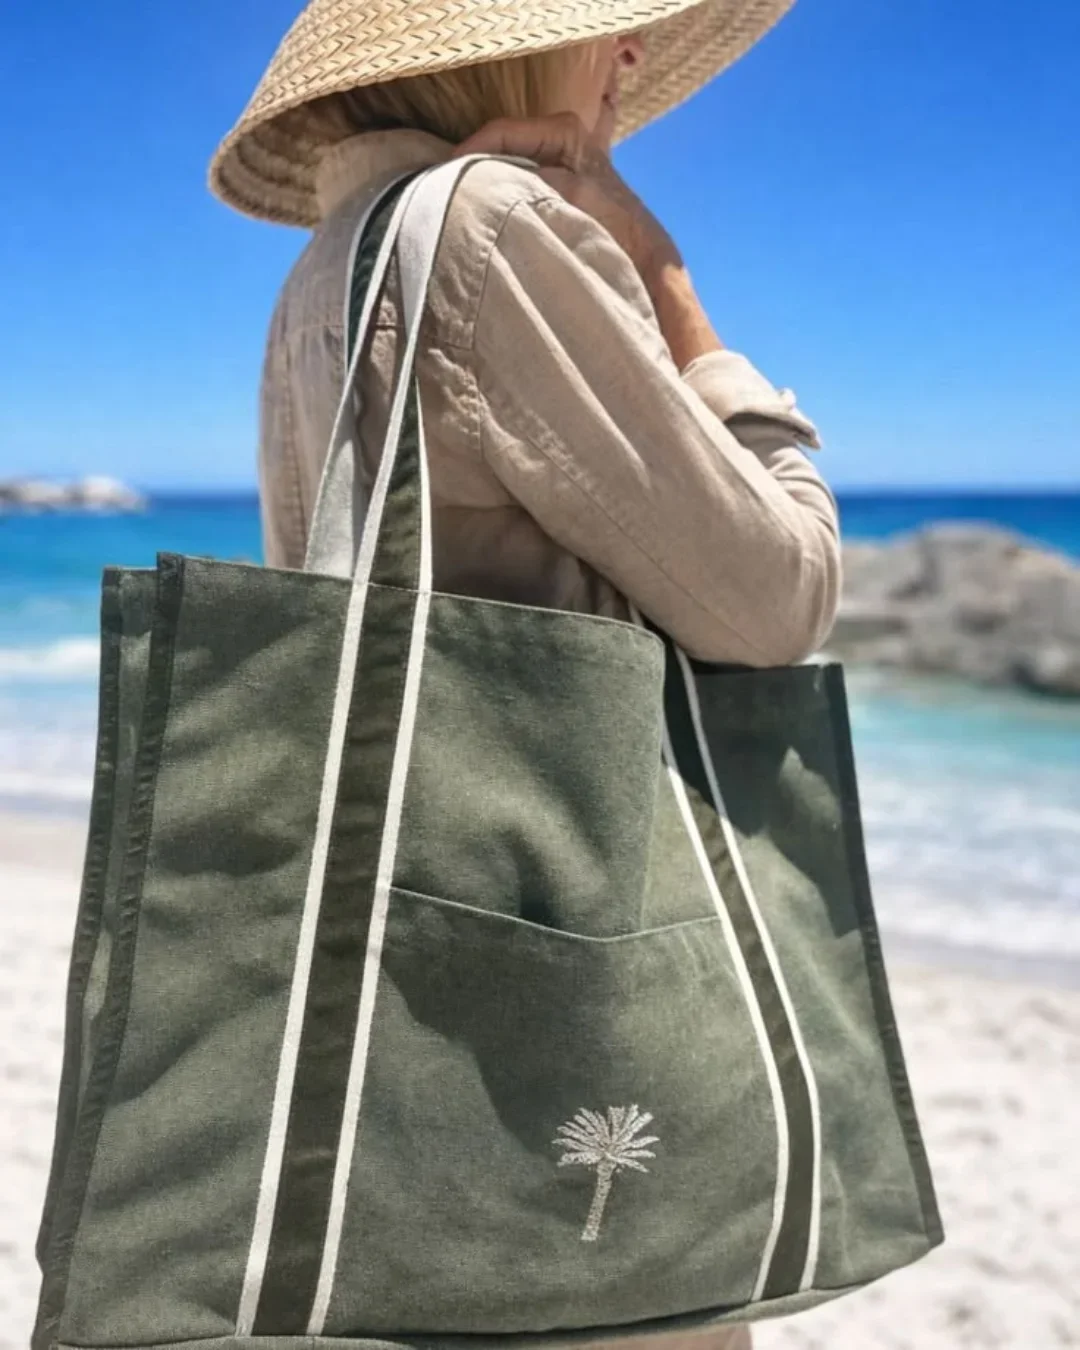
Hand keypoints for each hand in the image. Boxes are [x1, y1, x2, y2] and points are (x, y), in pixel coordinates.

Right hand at [453, 112, 681, 283]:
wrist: (644, 258)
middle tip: (446, 191)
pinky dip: (503, 199)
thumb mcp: (569, 194)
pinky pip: (518, 188)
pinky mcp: (556, 191)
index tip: (444, 175)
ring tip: (462, 203)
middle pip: (501, 148)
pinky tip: (486, 215)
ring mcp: (556, 164)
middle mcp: (559, 139)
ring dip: (488, 186)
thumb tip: (483, 181)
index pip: (503, 132)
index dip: (471, 152)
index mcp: (564, 129)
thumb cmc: (614, 223)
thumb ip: (526, 181)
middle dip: (476, 168)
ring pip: (507, 169)